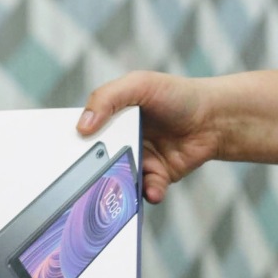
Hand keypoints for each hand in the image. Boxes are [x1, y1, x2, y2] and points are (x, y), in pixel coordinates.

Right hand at [79, 70, 218, 202]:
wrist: (215, 117)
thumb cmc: (177, 95)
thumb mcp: (139, 84)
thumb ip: (107, 98)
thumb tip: (83, 126)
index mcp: (110, 118)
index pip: (83, 133)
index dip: (72, 143)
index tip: (63, 155)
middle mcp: (121, 140)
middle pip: (98, 161)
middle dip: (92, 172)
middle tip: (84, 180)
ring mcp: (139, 160)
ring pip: (120, 179)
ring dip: (119, 186)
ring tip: (118, 188)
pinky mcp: (157, 177)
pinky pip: (146, 190)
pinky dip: (148, 193)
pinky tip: (152, 191)